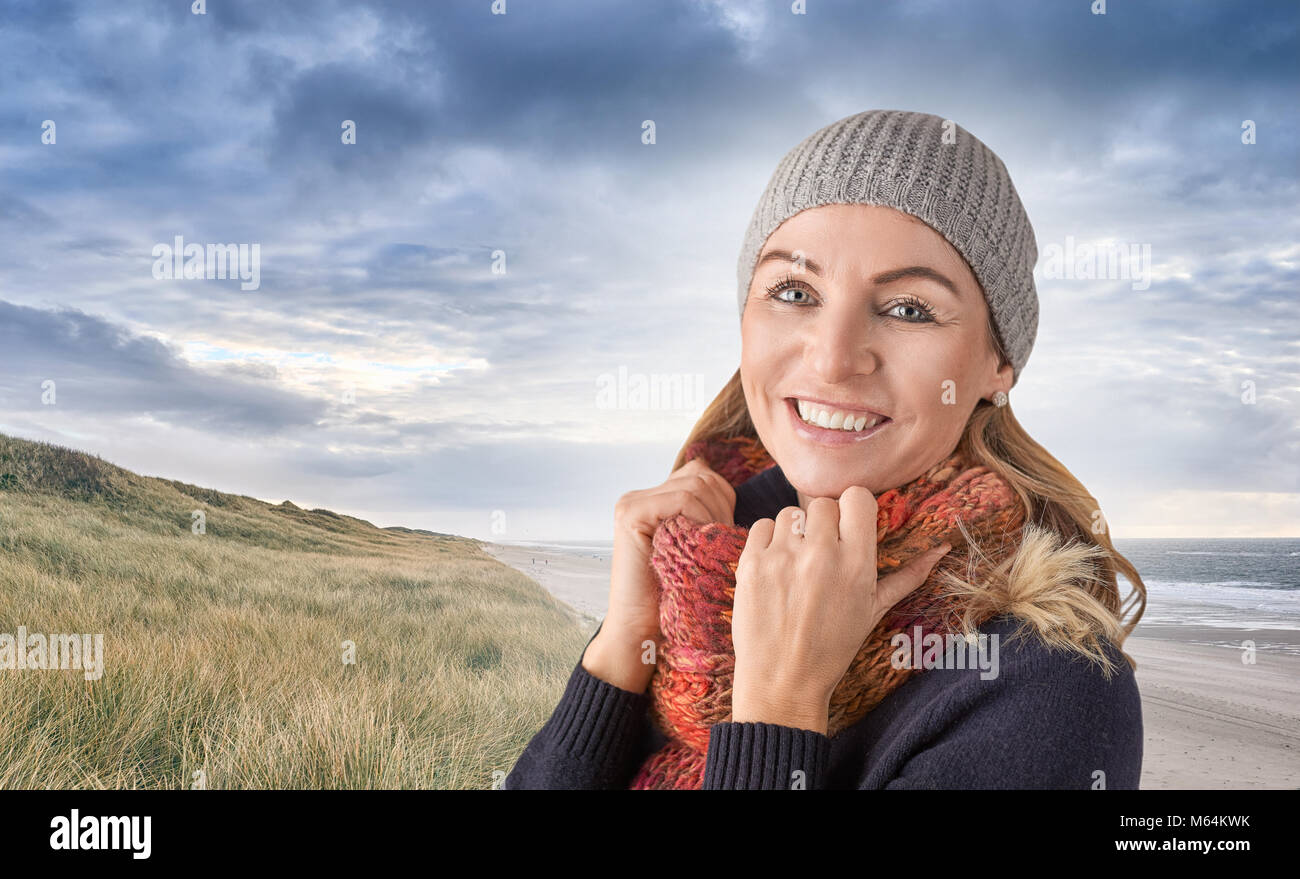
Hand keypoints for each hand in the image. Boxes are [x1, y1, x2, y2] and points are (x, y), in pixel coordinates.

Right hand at [584, 458, 735, 693]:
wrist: (644, 631)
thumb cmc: (679, 597)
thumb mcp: (699, 549)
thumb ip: (707, 517)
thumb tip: (731, 490)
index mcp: (655, 500)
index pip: (702, 474)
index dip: (724, 500)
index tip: (726, 534)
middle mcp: (640, 496)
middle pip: (701, 476)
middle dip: (722, 507)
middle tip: (721, 543)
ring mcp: (632, 503)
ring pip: (695, 485)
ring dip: (714, 516)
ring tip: (709, 548)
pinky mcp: (631, 514)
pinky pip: (682, 499)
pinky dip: (700, 520)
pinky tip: (698, 547)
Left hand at [730, 486, 952, 732]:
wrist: (782, 681)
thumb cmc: (833, 647)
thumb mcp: (874, 610)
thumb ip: (907, 576)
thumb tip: (942, 549)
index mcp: (856, 563)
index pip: (857, 497)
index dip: (854, 509)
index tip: (849, 527)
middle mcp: (820, 555)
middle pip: (823, 503)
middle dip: (824, 523)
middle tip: (821, 553)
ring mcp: (782, 558)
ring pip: (791, 513)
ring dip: (795, 532)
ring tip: (796, 563)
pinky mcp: (751, 564)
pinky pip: (762, 526)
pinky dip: (768, 541)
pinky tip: (775, 568)